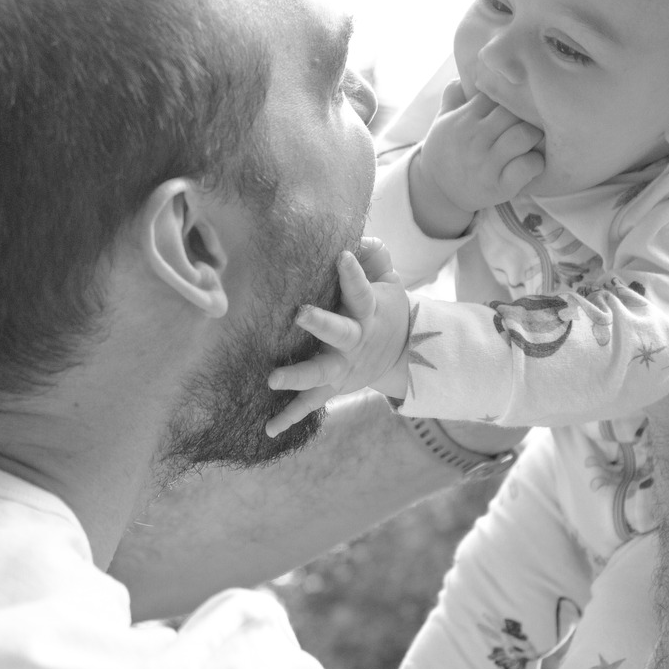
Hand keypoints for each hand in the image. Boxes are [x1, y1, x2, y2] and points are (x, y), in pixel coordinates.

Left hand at [264, 239, 410, 436]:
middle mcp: (355, 340)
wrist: (401, 353)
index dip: (353, 274)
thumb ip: (375, 256)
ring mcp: (342, 367)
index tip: (341, 255)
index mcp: (368, 310)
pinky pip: (310, 403)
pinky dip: (290, 417)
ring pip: (321, 373)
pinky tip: (268, 428)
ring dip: (297, 377)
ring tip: (272, 379)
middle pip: (340, 333)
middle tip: (299, 315)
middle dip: (321, 324)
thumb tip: (359, 239)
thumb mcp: (388, 279)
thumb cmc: (384, 306)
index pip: (361, 290)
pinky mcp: (332, 386)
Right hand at [407, 80, 544, 238]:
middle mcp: (474, 139)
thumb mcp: (442, 121)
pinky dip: (535, 163)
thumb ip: (453, 95)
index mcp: (463, 119)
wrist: (437, 192)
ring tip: (531, 141)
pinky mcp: (499, 187)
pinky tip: (531, 162)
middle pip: (513, 113)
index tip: (518, 101)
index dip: (511, 96)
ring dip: (533, 137)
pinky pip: (527, 167)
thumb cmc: (445, 151)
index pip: (496, 95)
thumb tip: (463, 73)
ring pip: (524, 136)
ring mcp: (486, 164)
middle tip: (532, 120)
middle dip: (526, 115)